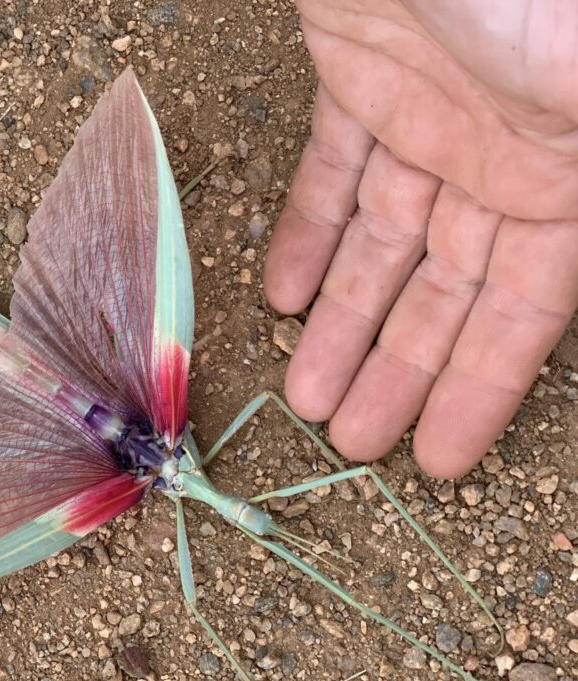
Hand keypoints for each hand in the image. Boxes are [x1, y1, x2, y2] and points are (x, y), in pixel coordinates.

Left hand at [265, 0, 577, 477]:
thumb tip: (568, 265)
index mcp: (574, 171)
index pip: (524, 311)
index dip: (480, 388)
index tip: (437, 460)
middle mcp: (508, 151)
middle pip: (444, 292)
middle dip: (397, 369)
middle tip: (350, 443)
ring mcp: (433, 112)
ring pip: (382, 244)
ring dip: (341, 319)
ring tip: (306, 394)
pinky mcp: (365, 72)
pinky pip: (331, 172)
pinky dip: (303, 231)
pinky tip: (280, 295)